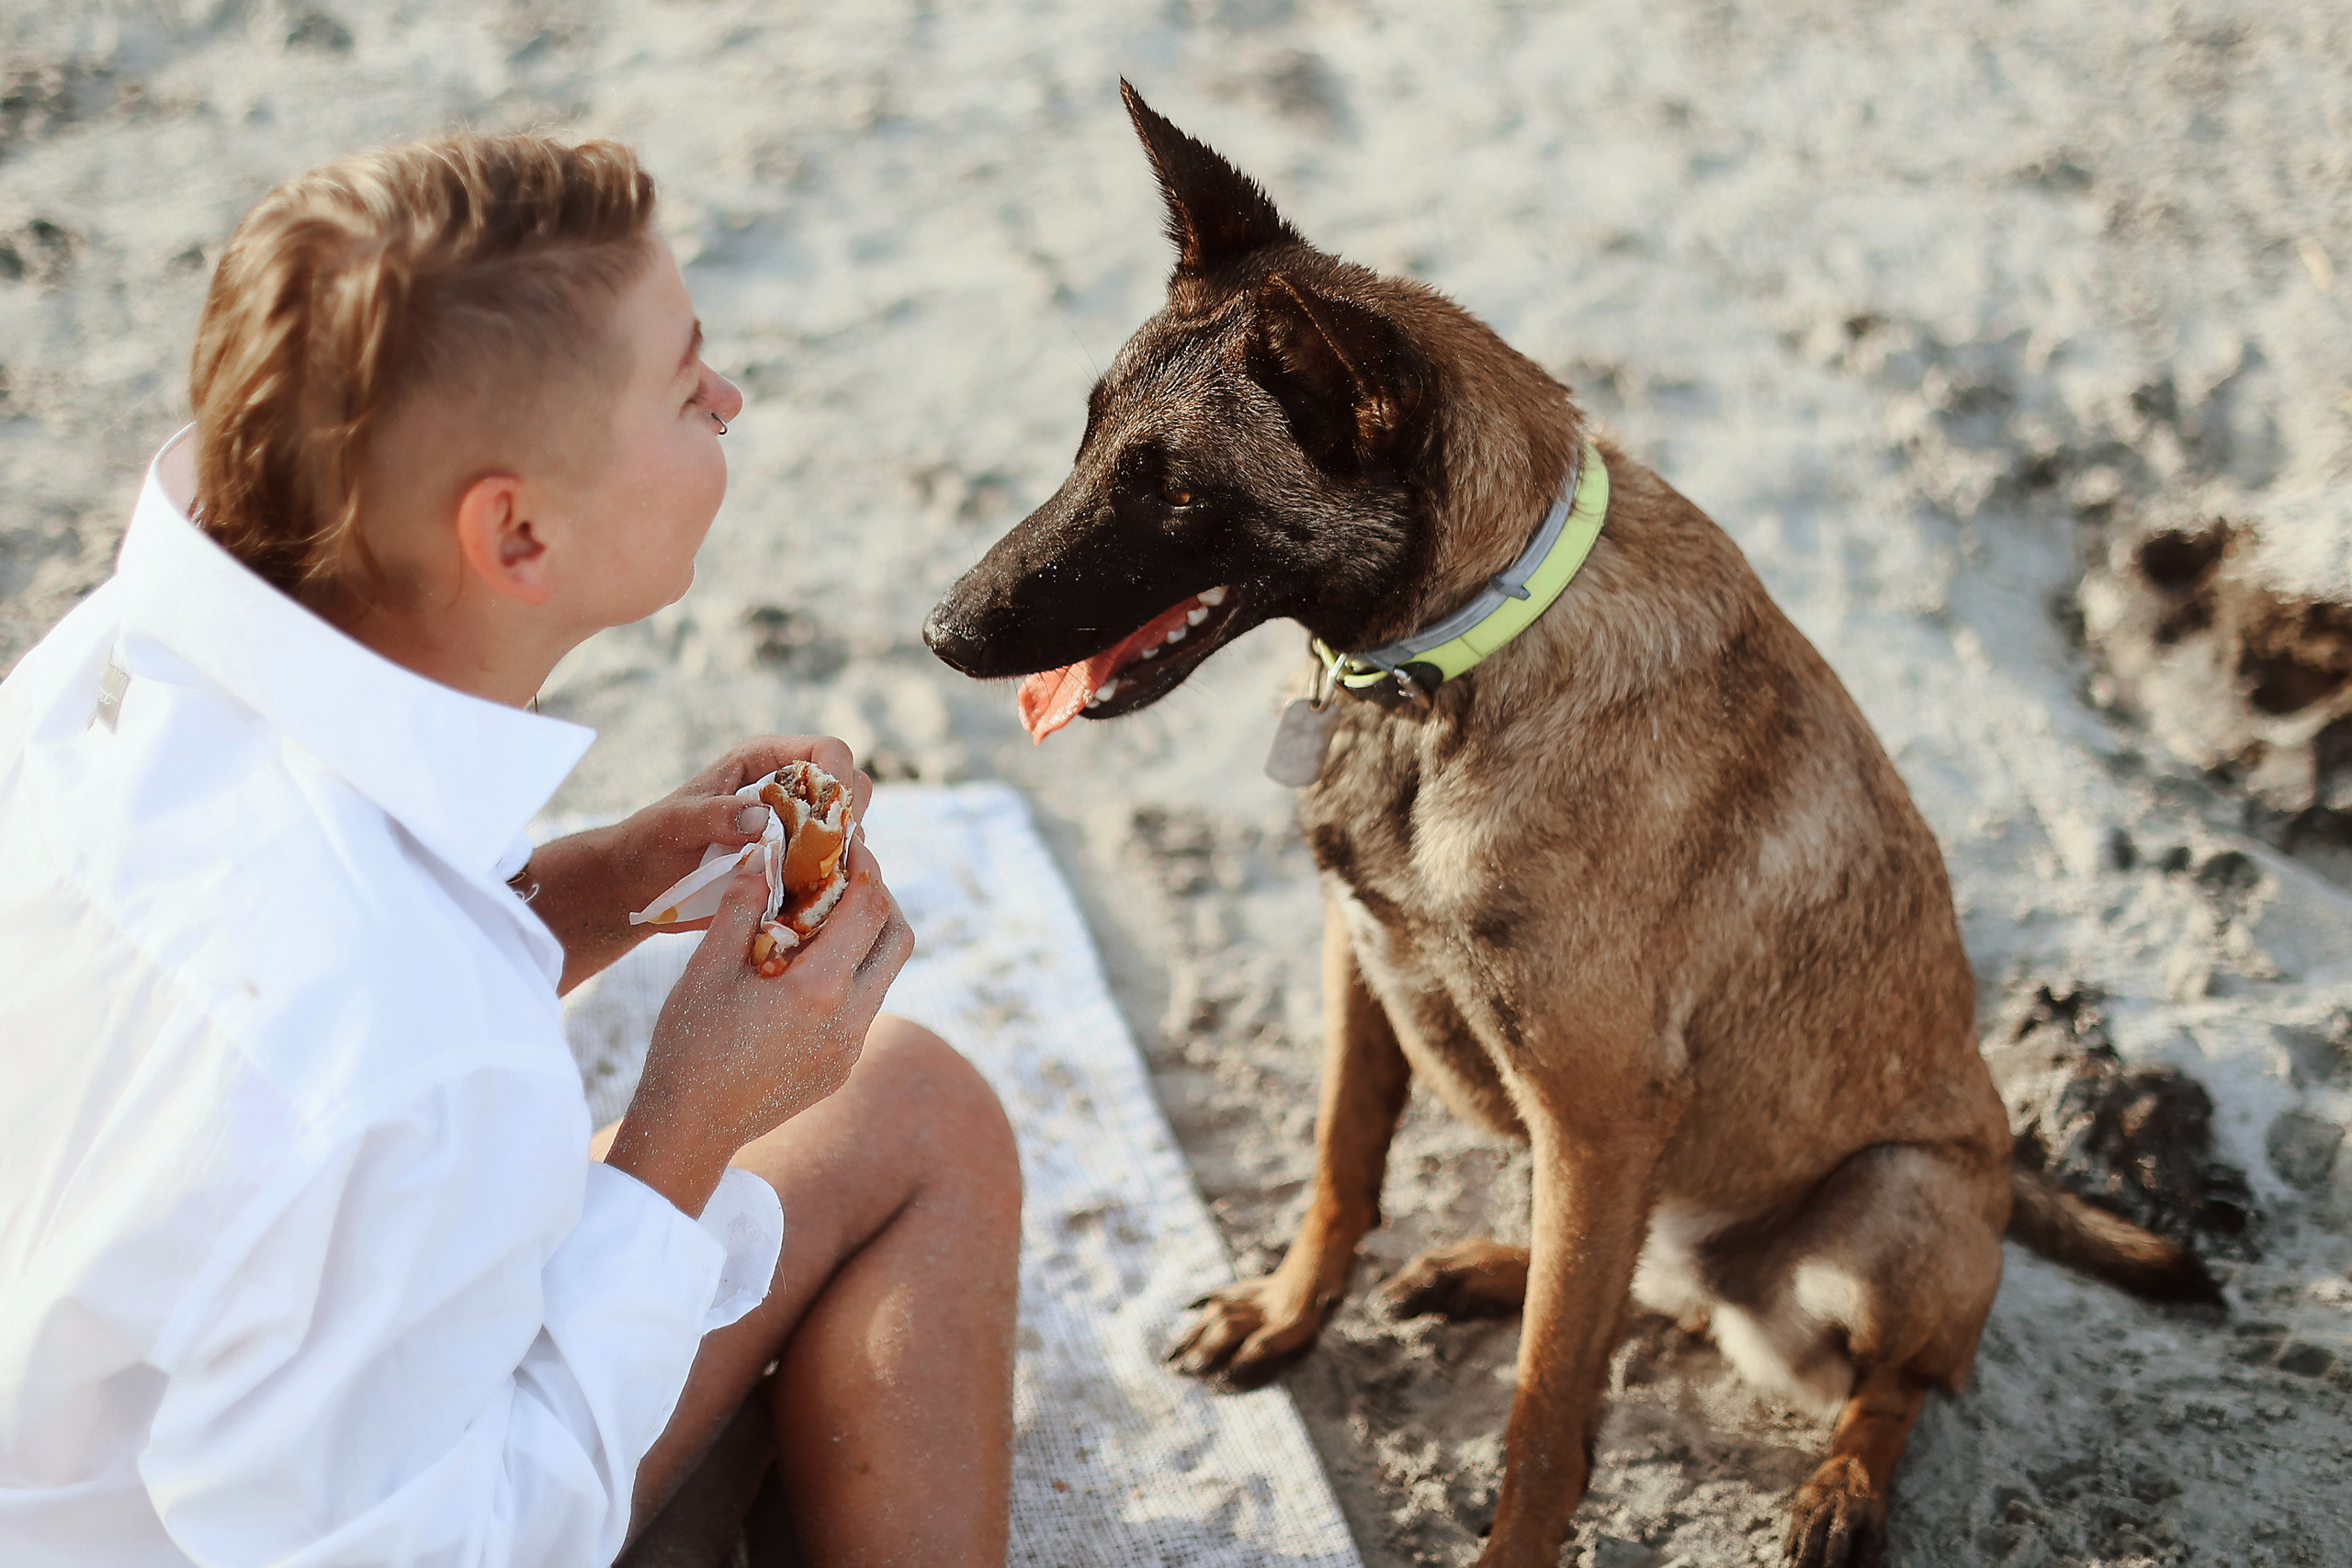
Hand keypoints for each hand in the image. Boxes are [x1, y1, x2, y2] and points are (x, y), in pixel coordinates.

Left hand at [528, 736, 874, 992]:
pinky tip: (805, 903)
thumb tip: (762, 816)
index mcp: (764, 761)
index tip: (833, 818)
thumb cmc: (650, 843)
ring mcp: (796, 831)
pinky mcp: (796, 867)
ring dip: (841, 858)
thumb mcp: (675, 825)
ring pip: (849, 835)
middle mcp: (789, 792)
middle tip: (823, 857)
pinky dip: (829, 886)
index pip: (828, 752)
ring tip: (806, 885)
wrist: (639, 886)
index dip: (840, 779)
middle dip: (848, 822)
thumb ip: (715, 816)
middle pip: (852, 791)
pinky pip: (833, 872)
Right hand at [604, 842, 914, 1216]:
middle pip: (898, 939)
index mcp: (821, 989)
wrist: (689, 1130)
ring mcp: (852, 1049)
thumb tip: (763, 854)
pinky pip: (864, 1008)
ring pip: (884, 976)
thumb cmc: (689, 1044)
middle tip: (848, 873)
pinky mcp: (842, 1068)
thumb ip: (742, 906)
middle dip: (881, 898)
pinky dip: (851, 975)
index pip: (870, 907)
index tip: (850, 840)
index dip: (866, 865)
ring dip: (867, 938)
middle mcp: (851, 1020)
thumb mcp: (707, 967)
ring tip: (825, 916)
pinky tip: (808, 968)